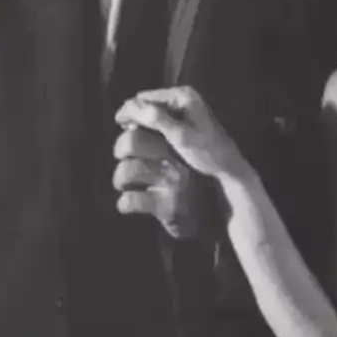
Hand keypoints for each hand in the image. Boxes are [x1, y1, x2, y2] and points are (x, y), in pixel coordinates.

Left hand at [112, 123, 211, 240]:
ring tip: (126, 185)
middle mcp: (179, 158)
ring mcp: (174, 183)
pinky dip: (125, 204)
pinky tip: (130, 204)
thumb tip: (132, 125)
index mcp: (182, 141)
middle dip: (120, 149)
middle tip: (125, 158)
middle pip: (132, 140)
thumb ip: (163, 138)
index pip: (149, 120)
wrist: (216, 216)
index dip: (132, 124)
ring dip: (120, 179)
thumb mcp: (185, 154)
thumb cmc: (195, 181)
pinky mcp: (169, 207)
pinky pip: (130, 201)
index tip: (129, 129)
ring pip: (126, 171)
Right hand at [115, 86, 247, 183]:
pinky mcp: (185, 118)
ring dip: (143, 122)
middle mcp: (183, 96)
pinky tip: (148, 138)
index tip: (118, 123)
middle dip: (137, 115)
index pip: (147, 97)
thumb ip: (157, 119)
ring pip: (154, 111)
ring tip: (133, 135)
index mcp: (183, 95)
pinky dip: (153, 126)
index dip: (131, 109)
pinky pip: (162, 119)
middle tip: (125, 131)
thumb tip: (132, 105)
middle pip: (150, 102)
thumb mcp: (180, 136)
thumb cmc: (207, 151)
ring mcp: (184, 106)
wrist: (227, 165)